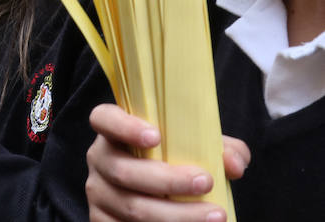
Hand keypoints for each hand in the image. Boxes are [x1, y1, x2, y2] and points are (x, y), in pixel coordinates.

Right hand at [85, 104, 249, 221]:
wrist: (160, 196)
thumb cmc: (175, 161)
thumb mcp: (194, 147)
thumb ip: (219, 147)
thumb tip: (233, 163)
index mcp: (112, 132)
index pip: (103, 119)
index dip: (125, 126)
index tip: (156, 137)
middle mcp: (99, 160)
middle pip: (123, 171)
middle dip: (168, 180)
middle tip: (206, 182)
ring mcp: (98, 194)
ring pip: (133, 208)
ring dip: (177, 215)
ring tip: (215, 215)